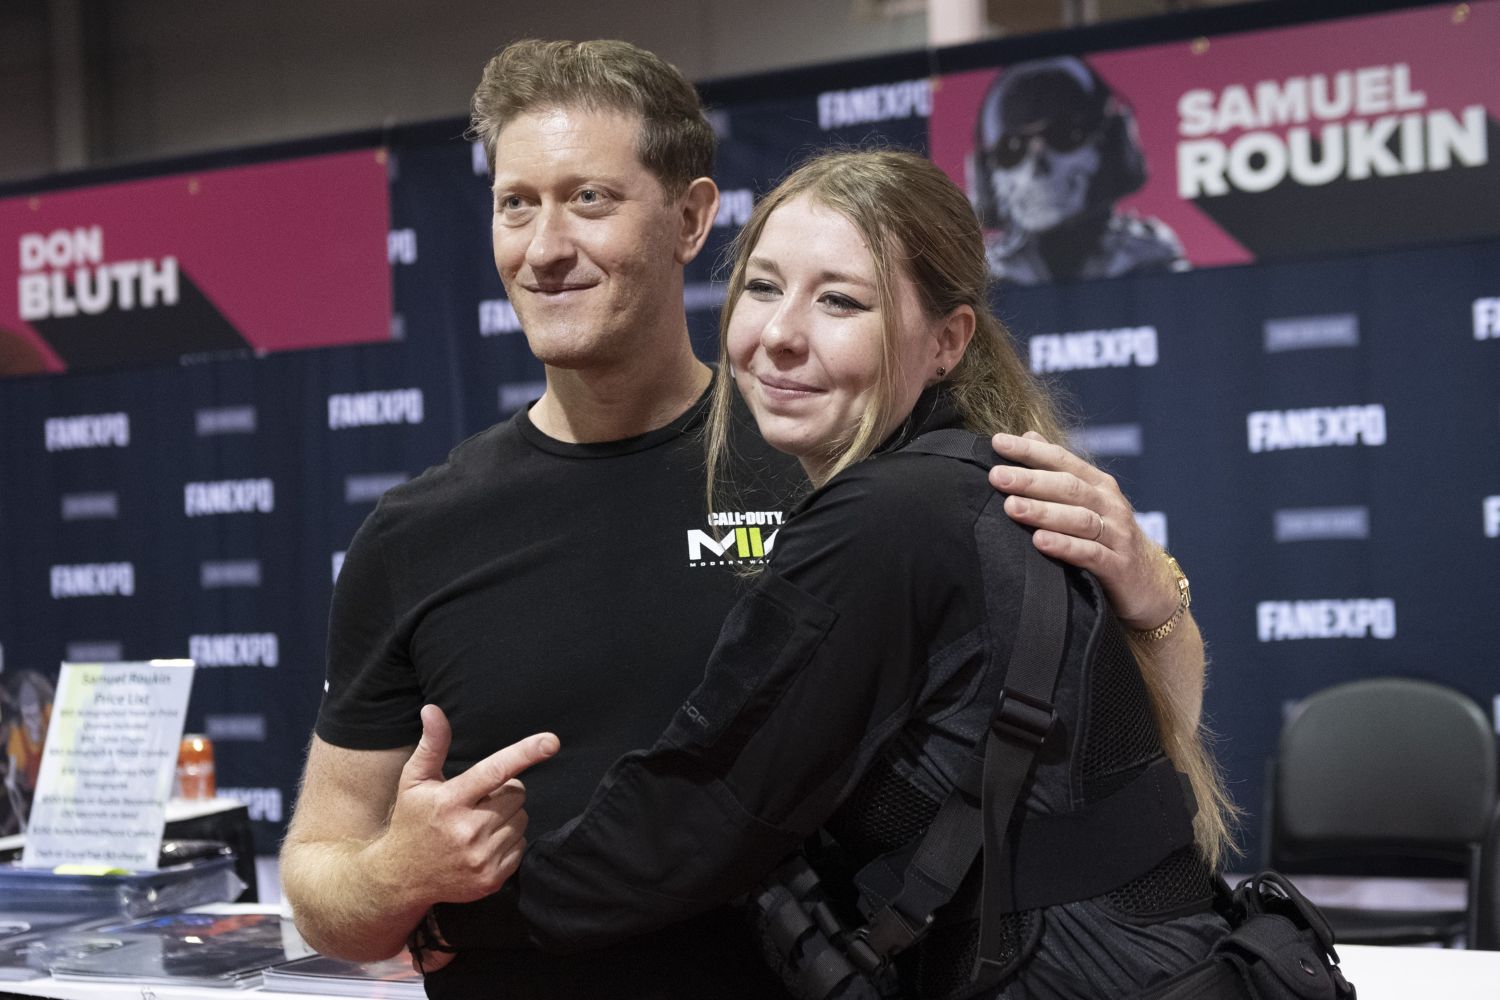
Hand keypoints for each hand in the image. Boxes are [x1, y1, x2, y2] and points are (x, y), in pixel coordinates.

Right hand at [374, 705, 558, 908]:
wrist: (401, 879)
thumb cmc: (412, 821)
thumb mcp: (414, 780)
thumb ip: (432, 745)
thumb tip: (432, 709)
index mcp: (450, 801)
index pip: (494, 770)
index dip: (525, 753)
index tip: (552, 742)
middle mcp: (467, 830)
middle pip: (518, 793)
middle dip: (505, 791)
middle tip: (478, 801)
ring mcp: (481, 857)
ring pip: (523, 818)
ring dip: (508, 816)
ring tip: (477, 824)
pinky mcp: (492, 878)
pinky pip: (522, 844)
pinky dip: (508, 841)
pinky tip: (482, 844)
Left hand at [989, 431, 1176, 629]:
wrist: (1150, 583)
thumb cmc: (1108, 537)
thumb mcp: (1088, 500)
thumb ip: (1059, 470)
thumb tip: (1029, 435)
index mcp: (1098, 485)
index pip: (1062, 460)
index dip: (1030, 451)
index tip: (997, 442)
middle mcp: (1109, 504)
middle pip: (1068, 487)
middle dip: (1030, 480)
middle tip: (997, 476)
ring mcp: (1117, 534)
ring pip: (1078, 518)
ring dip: (1043, 512)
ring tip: (1012, 507)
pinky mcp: (1119, 566)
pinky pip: (1090, 553)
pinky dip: (1065, 546)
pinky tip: (1040, 541)